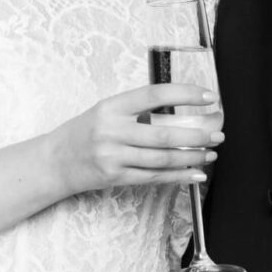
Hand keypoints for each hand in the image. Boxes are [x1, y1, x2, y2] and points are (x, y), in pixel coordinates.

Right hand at [47, 84, 222, 198]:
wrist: (54, 161)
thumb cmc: (84, 132)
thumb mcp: (106, 111)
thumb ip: (137, 110)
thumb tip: (179, 110)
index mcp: (112, 106)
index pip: (155, 95)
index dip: (185, 94)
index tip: (208, 96)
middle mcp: (112, 130)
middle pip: (163, 134)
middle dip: (196, 135)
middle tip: (217, 133)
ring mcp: (113, 156)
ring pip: (162, 158)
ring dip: (191, 157)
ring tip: (210, 153)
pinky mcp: (115, 177)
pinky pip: (153, 177)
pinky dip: (178, 176)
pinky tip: (195, 173)